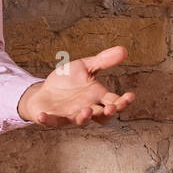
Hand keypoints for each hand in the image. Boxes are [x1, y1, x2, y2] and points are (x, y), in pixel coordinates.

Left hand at [17, 45, 133, 127]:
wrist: (46, 90)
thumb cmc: (68, 81)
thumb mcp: (85, 67)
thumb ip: (102, 61)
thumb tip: (124, 50)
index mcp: (97, 97)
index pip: (114, 101)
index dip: (123, 101)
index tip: (131, 95)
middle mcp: (87, 109)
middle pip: (102, 116)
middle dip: (107, 113)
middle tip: (111, 108)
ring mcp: (70, 115)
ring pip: (81, 121)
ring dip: (84, 118)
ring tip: (86, 111)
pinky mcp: (53, 119)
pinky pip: (51, 122)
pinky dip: (47, 120)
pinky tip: (42, 116)